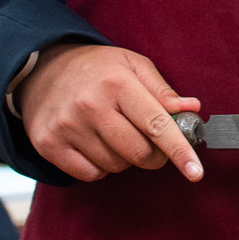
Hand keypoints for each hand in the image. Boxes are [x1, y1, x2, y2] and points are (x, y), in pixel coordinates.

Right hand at [17, 43, 203, 183]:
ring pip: (115, 166)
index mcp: (117, 84)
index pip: (157, 125)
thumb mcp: (132, 65)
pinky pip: (90, 174)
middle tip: (153, 143)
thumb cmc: (97, 68)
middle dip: (154, 155)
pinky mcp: (48, 145)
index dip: (179, 150)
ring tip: (116, 133)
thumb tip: (190, 109)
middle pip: (138, 153)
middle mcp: (90, 106)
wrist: (43, 68)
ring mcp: (66, 127)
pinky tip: (97, 144)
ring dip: (125, 158)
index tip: (195, 171)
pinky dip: (101, 166)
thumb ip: (162, 90)